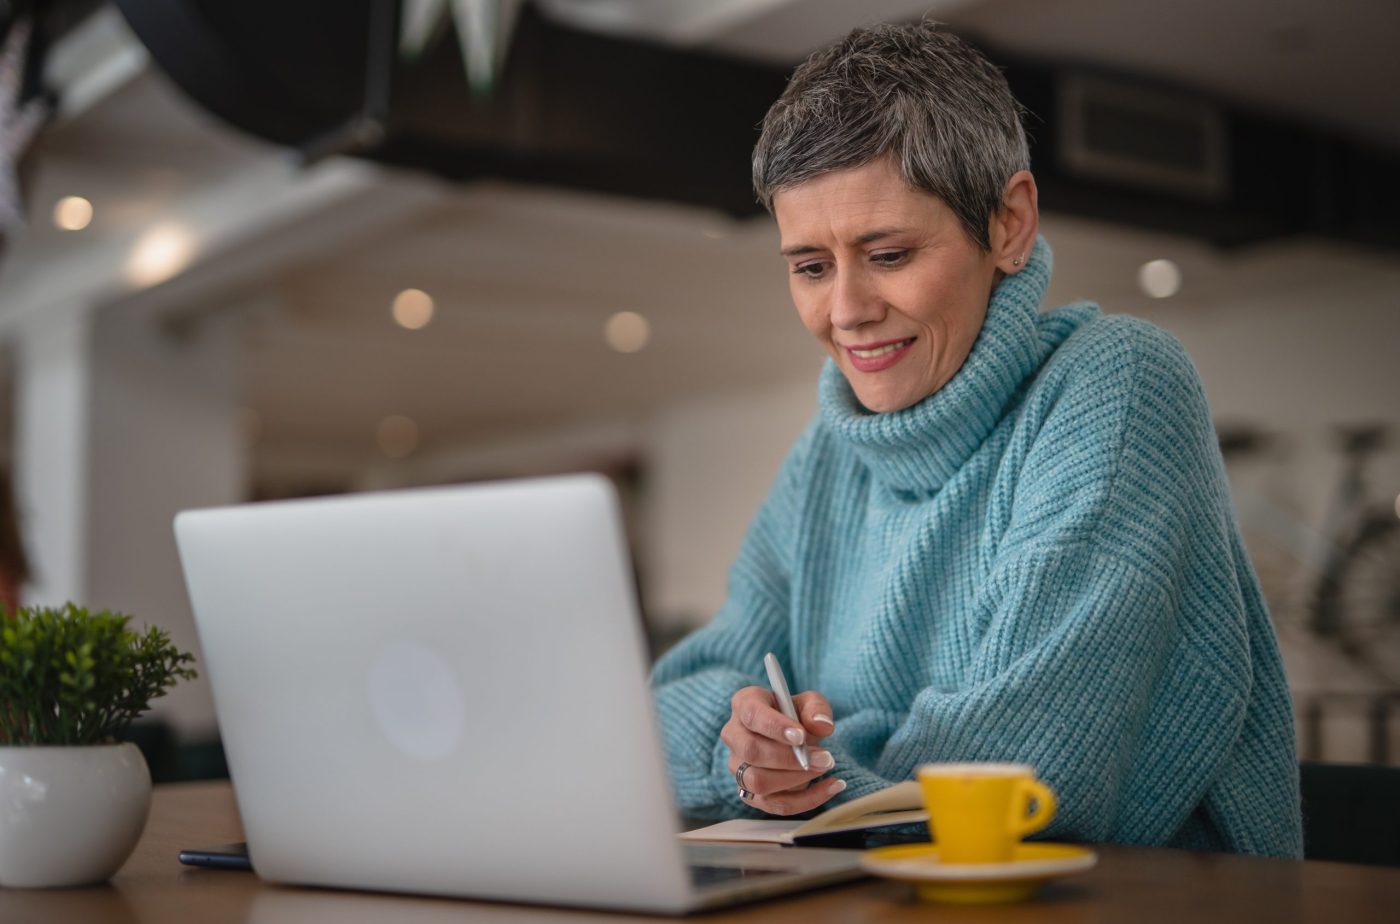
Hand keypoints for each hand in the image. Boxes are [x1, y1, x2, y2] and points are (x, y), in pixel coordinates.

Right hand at [722, 686, 844, 815]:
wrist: (792, 739)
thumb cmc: (796, 716)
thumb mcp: (809, 703)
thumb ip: (817, 709)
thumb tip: (822, 726)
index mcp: (744, 704)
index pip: (752, 715)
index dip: (775, 727)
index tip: (801, 736)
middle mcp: (734, 735)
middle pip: (751, 751)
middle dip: (790, 758)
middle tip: (825, 757)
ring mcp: (738, 767)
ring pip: (758, 782)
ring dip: (796, 779)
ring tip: (825, 767)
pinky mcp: (750, 794)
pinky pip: (775, 804)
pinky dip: (807, 800)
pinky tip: (830, 787)